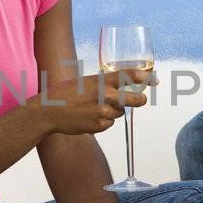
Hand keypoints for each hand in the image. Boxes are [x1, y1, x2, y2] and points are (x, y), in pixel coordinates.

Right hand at [30, 70, 150, 136]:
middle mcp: (106, 96)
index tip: (154, 78)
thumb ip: (102, 83)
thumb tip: (118, 86)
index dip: (145, 76)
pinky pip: (109, 124)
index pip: (129, 75)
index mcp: (101, 81)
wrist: (48, 112)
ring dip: (113, 111)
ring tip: (94, 108)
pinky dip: (103, 122)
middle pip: (136, 99)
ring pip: (120, 113)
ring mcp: (103, 113)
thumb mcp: (84, 81)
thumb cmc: (64, 93)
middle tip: (141, 99)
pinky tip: (88, 117)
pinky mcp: (99, 126)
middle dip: (140, 100)